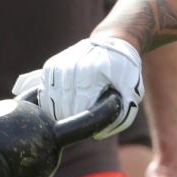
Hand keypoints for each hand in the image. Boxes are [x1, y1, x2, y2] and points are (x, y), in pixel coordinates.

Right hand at [13, 36, 142, 138]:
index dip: (83, 123)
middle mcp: (71, 67)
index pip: (79, 108)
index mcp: (91, 73)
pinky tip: (62, 107)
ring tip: (71, 118)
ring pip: (50, 101)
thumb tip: (97, 133)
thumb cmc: (125, 73)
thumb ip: (121, 116)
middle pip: (63, 107)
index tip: (91, 126)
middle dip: (71, 120)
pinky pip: (44, 92)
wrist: (113, 42)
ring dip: (59, 114)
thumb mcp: (132, 94)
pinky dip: (51, 103)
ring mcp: (59, 65)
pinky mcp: (50, 65)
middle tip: (81, 123)